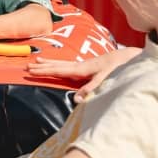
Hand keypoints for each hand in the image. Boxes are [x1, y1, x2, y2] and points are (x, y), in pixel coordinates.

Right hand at [26, 46, 140, 102]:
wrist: (129, 58)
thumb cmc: (119, 68)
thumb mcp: (106, 80)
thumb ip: (91, 88)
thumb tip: (76, 99)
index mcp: (81, 69)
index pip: (58, 70)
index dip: (44, 71)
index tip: (31, 70)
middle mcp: (80, 66)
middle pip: (57, 65)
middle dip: (42, 66)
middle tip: (27, 66)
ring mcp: (84, 65)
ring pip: (62, 64)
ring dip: (50, 63)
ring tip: (38, 60)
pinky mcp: (89, 67)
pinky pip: (69, 66)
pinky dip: (60, 65)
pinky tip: (59, 65)